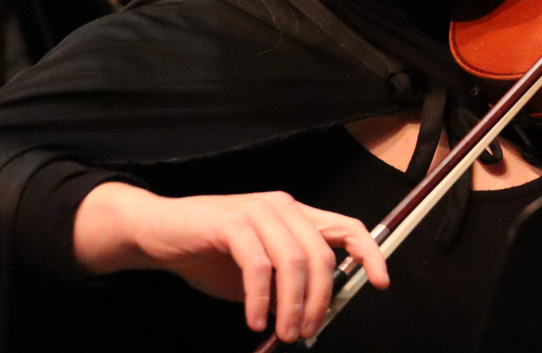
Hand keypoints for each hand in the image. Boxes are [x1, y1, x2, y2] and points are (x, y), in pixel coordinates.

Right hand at [74, 182, 388, 342]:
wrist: (160, 232)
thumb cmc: (211, 254)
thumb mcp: (259, 272)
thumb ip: (288, 284)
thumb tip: (315, 316)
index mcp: (298, 216)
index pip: (347, 227)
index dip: (369, 253)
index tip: (381, 283)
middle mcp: (285, 207)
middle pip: (323, 253)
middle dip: (321, 299)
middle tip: (307, 332)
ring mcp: (260, 211)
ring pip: (295, 260)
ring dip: (293, 305)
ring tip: (284, 333)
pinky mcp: (232, 223)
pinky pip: (259, 265)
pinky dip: (261, 299)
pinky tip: (255, 319)